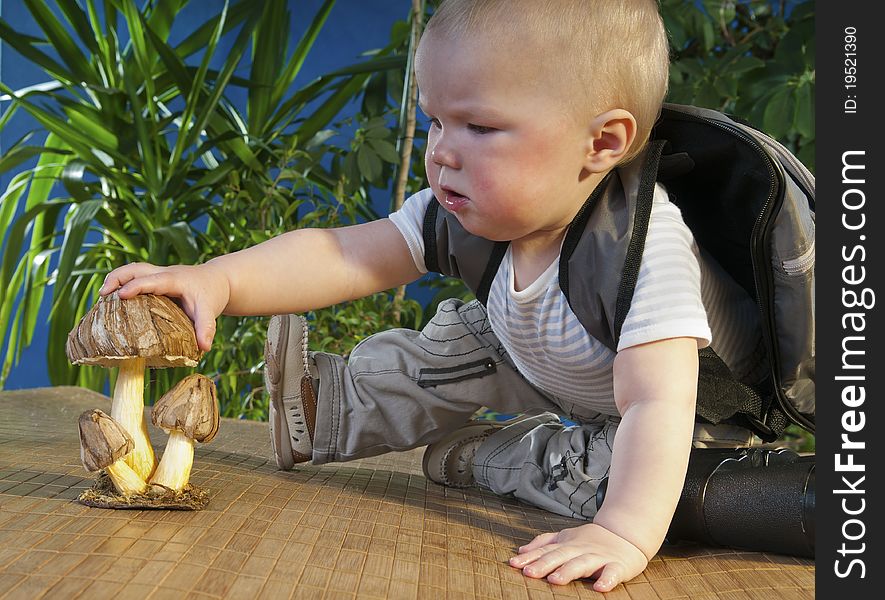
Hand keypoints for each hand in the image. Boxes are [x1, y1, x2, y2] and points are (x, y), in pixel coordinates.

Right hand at [99, 262, 230, 351]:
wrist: (217, 280)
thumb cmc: (212, 294)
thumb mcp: (210, 311)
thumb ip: (206, 328)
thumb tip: (204, 348)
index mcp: (173, 279)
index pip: (151, 280)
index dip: (135, 287)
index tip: (120, 296)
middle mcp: (162, 274)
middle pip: (135, 269)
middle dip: (117, 278)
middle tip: (103, 295)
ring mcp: (157, 275)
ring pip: (132, 270)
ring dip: (115, 280)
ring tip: (102, 298)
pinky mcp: (154, 280)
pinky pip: (133, 278)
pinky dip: (120, 285)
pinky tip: (111, 302)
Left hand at [509, 523, 648, 590]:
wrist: (626, 534)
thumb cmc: (592, 540)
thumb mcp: (566, 537)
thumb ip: (544, 543)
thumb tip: (521, 552)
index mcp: (567, 545)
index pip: (546, 551)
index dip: (530, 558)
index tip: (514, 564)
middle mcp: (580, 550)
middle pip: (560, 556)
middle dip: (544, 564)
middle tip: (528, 572)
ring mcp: (599, 557)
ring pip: (582, 564)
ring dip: (568, 571)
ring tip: (555, 580)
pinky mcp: (618, 566)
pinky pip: (612, 573)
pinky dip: (607, 580)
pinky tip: (599, 588)